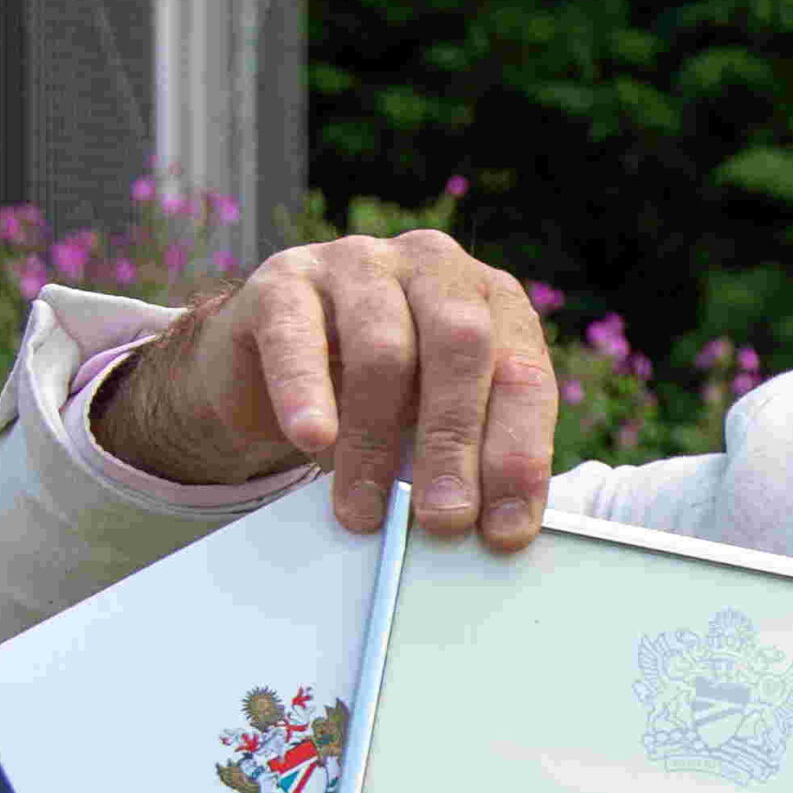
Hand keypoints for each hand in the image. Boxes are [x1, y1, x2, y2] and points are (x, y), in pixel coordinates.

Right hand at [91, 231, 558, 548]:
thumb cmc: (377, 397)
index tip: (504, 529)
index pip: (523, 372)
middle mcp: (435, 267)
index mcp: (494, 300)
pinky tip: (312, 439)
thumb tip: (495, 529)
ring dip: (377, 441)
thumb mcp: (435, 422)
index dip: (518, 453)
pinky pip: (296, 335)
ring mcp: (359, 263)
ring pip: (382, 348)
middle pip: (461, 346)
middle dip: (455, 443)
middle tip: (443, 520)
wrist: (269, 365)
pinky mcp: (285, 280)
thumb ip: (471, 457)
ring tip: (366, 510)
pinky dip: (306, 393)